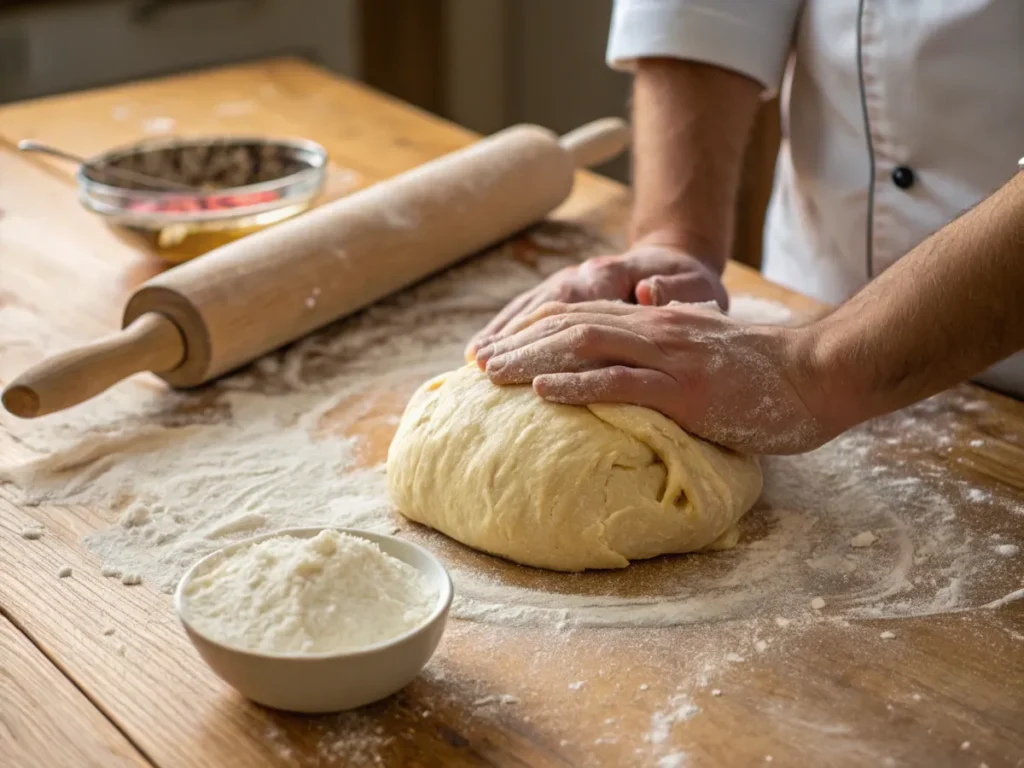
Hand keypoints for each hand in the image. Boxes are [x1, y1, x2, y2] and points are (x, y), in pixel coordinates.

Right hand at [465, 245, 726, 358]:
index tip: (533, 354)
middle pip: (545, 306)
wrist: (676, 262)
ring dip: (502, 333)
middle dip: (516, 336)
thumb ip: (675, 291)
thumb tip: (646, 290)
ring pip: (529, 307)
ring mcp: (569, 281)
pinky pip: (525, 311)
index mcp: (615, 273)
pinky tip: (481, 351)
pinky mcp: (561, 293)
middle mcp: (585, 274)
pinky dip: (502, 330)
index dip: (554, 328)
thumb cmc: (689, 283)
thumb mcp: (696, 287)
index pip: (579, 302)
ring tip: (475, 361)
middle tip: (489, 366)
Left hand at [474, 300, 835, 454]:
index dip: (532, 330)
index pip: (579, 316)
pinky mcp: (684, 388)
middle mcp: (654, 328)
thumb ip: (661, 355)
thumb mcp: (702, 354)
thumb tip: (624, 371)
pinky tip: (542, 392)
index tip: (495, 348)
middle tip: (475, 361)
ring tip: (490, 373)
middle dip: (517, 341)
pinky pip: (622, 382)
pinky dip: (577, 384)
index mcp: (655, 321)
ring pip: (585, 346)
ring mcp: (668, 356)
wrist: (817, 372)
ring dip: (532, 358)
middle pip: (570, 325)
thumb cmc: (762, 372)